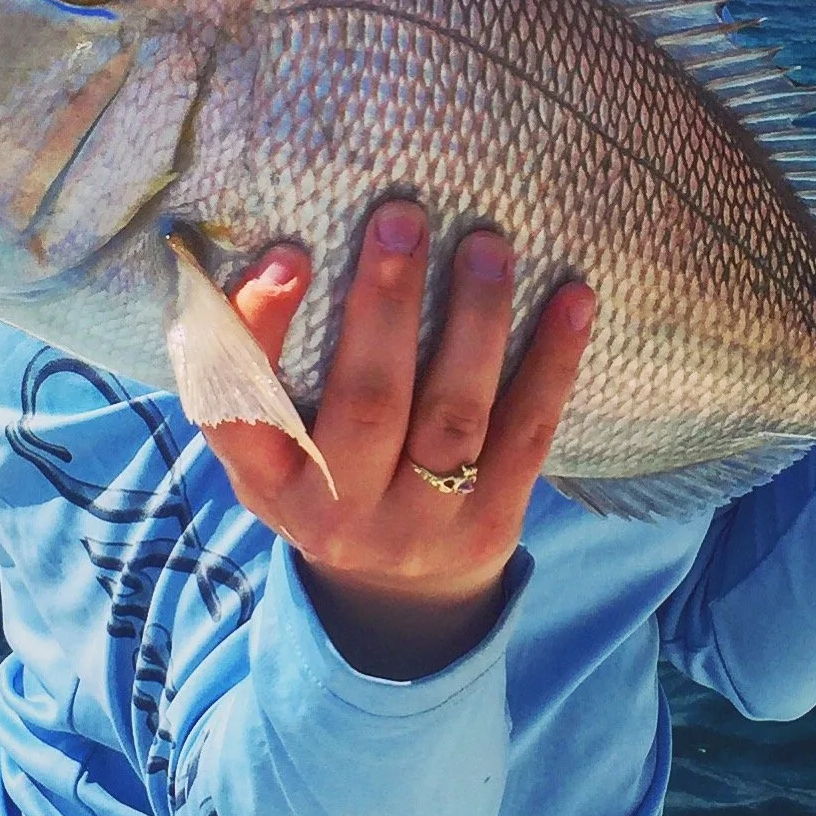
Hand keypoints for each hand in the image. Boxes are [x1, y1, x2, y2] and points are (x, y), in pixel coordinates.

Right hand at [198, 201, 594, 680]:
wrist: (399, 599)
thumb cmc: (324, 479)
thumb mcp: (270, 446)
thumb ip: (257, 369)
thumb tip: (276, 254)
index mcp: (268, 481)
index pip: (243, 409)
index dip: (261, 330)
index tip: (289, 253)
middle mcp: (337, 513)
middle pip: (367, 403)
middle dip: (386, 303)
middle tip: (403, 216)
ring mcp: (420, 526)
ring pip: (453, 416)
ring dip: (475, 321)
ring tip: (488, 246)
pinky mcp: (492, 524)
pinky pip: (527, 434)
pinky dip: (552, 362)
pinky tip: (573, 299)